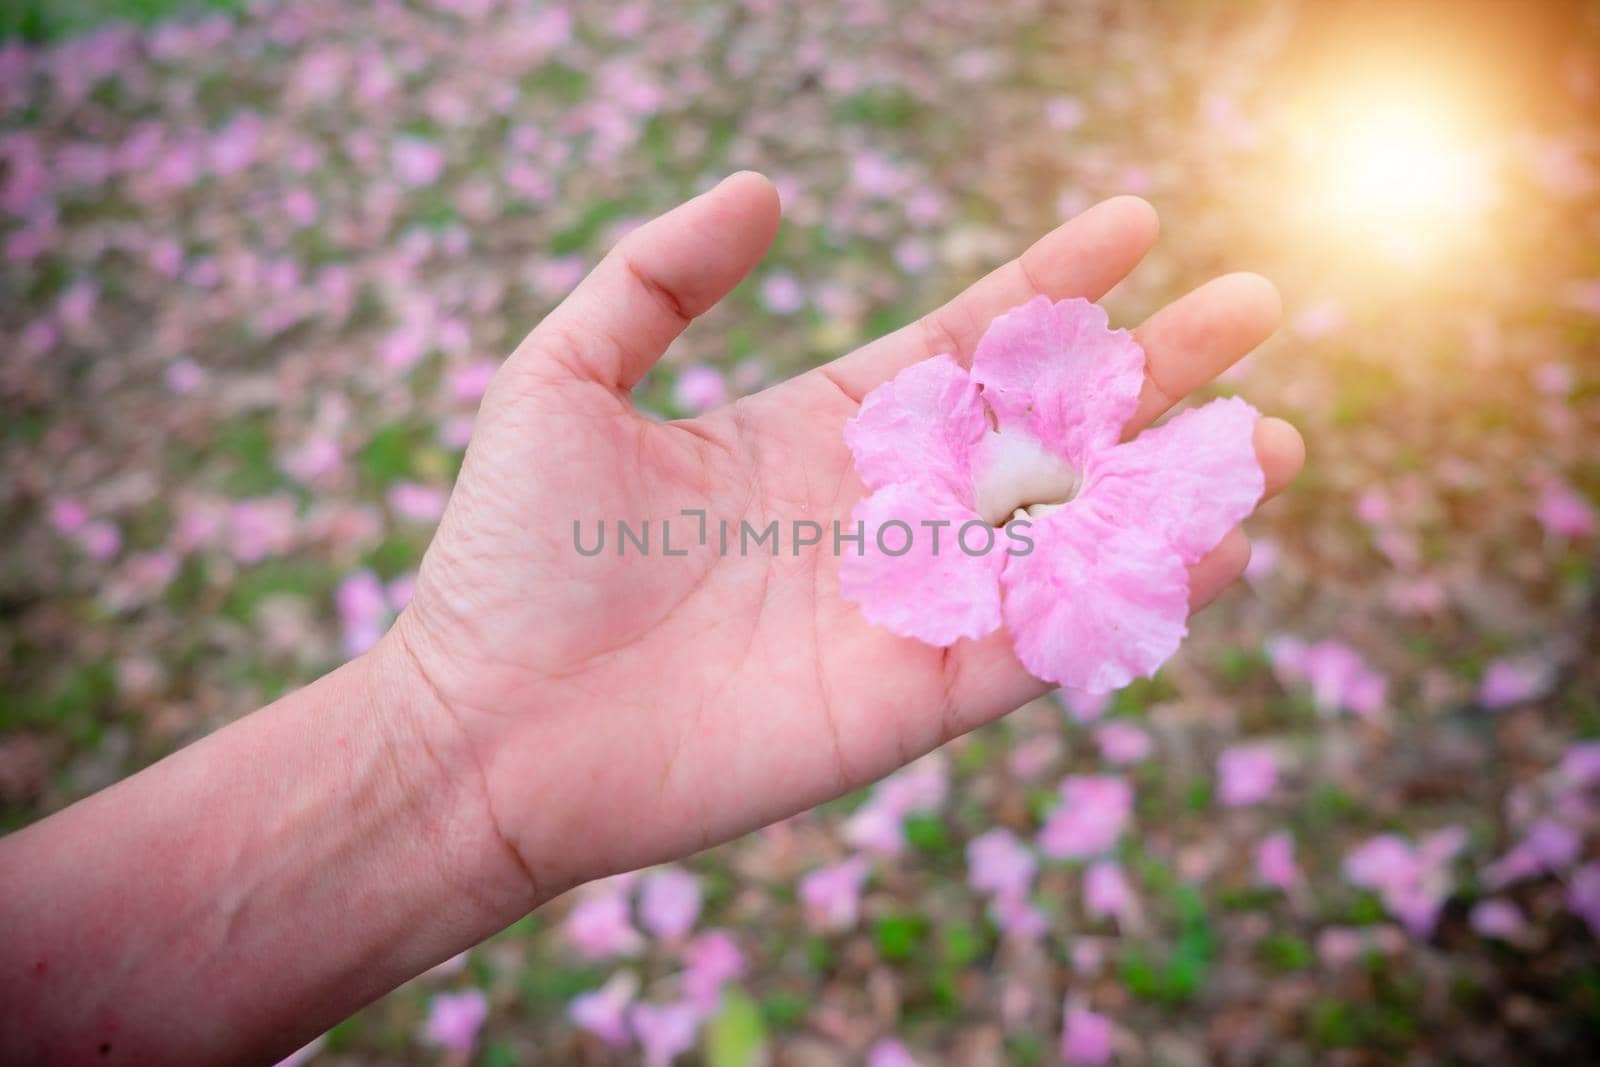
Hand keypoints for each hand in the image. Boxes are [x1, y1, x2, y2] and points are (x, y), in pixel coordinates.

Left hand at [387, 173, 1303, 901]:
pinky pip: (1042, 642)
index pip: (964, 345)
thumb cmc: (513, 555)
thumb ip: (659, 273)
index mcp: (817, 430)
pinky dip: (1128, 600)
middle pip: (1045, 431)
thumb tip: (770, 189)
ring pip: (1067, 539)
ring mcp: (903, 607)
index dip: (1050, 285)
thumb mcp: (565, 373)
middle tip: (1254, 308)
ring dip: (1174, 490)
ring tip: (1272, 438)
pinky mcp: (908, 699)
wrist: (482, 725)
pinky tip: (1210, 546)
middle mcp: (879, 513)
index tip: (1133, 224)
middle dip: (1150, 371)